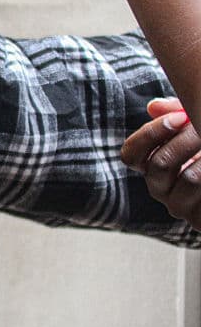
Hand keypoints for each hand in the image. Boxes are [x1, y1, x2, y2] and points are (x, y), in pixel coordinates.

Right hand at [121, 97, 200, 228]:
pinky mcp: (198, 219)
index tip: (180, 117)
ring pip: (189, 178)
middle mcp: (160, 187)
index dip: (150, 134)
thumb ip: (176, 112)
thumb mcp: (195, 126)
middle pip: (159, 163)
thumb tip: (154, 106)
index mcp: (153, 166)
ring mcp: (179, 206)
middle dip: (187, 140)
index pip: (132, 154)